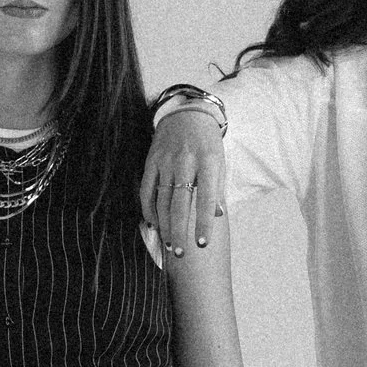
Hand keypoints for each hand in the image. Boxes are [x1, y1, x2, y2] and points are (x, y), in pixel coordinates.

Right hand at [139, 106, 226, 252]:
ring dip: (165, 225)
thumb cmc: (208, 143)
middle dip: (180, 232)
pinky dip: (149, 209)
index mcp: (208, 162)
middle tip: (181, 254)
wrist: (187, 113)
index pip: (207, 198)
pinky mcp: (151, 161)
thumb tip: (216, 216)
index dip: (204, 223)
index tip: (202, 244)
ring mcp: (165, 161)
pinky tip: (154, 224)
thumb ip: (217, 188)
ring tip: (169, 245)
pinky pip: (146, 190)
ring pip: (162, 201)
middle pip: (180, 204)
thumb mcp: (219, 162)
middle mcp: (185, 162)